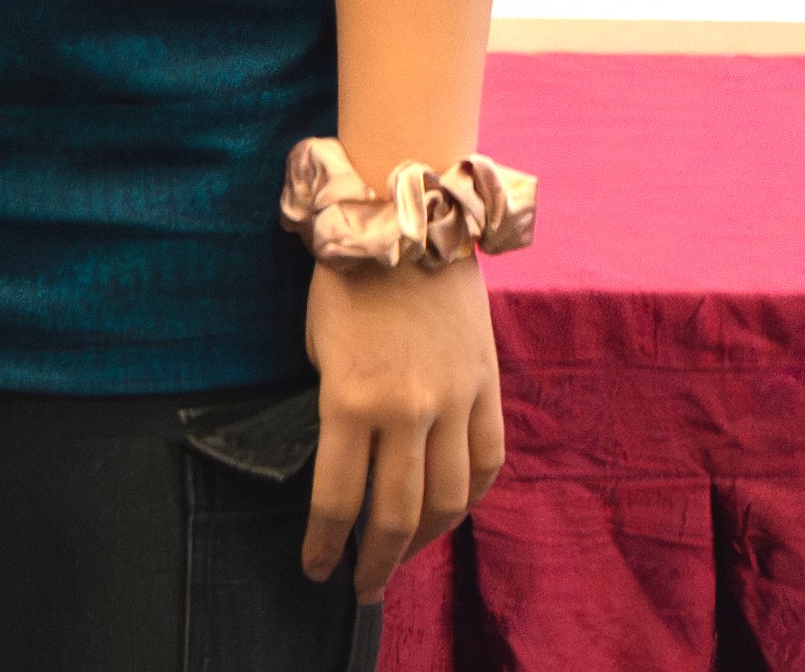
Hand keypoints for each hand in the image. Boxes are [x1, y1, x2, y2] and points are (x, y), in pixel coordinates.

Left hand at [303, 255, 506, 601]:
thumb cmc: (346, 278)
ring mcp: (455, 400)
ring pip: (449, 499)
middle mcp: (407, 410)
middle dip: (376, 561)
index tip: (317, 570)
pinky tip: (451, 510)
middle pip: (396, 513)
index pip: (339, 499)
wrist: (406, 218)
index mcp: (350, 400)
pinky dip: (470, 494)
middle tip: (363, 587)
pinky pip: (487, 460)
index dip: (326, 544)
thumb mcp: (318, 346)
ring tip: (402, 556)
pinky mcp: (487, 386)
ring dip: (424, 539)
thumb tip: (349, 459)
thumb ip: (337, 409)